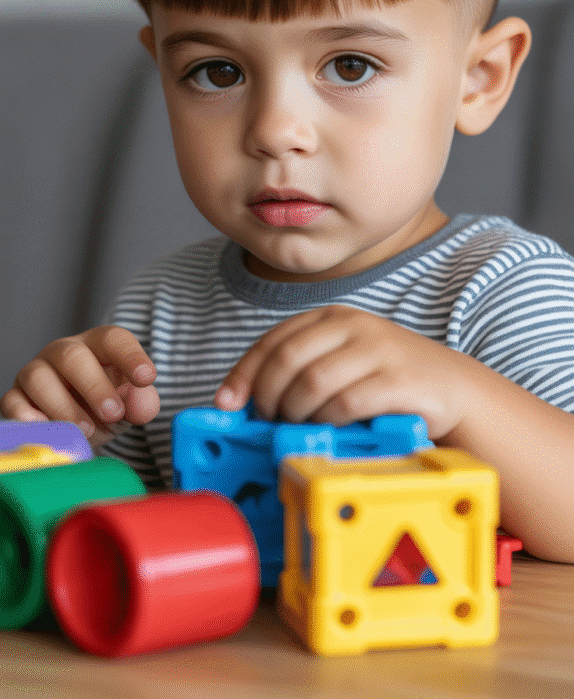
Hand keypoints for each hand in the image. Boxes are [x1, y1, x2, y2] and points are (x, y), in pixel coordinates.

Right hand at [0, 326, 159, 447]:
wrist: (79, 431)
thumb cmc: (106, 407)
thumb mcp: (130, 406)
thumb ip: (141, 402)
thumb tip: (142, 402)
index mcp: (97, 346)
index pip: (113, 339)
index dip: (130, 356)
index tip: (146, 378)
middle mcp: (63, 352)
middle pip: (73, 357)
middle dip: (95, 387)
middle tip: (113, 414)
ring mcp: (36, 372)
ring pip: (39, 378)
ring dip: (63, 407)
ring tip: (87, 431)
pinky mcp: (15, 397)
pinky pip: (12, 401)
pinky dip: (27, 417)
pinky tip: (48, 430)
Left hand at [214, 304, 472, 438]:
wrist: (452, 388)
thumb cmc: (386, 380)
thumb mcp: (342, 362)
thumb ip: (301, 371)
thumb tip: (243, 401)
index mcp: (332, 318)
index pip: (273, 340)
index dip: (244, 373)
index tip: (226, 403)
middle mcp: (352, 325)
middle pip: (287, 359)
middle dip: (268, 396)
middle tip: (268, 422)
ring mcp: (377, 349)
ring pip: (313, 381)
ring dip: (297, 413)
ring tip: (300, 429)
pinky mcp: (398, 379)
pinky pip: (346, 403)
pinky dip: (328, 422)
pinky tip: (330, 431)